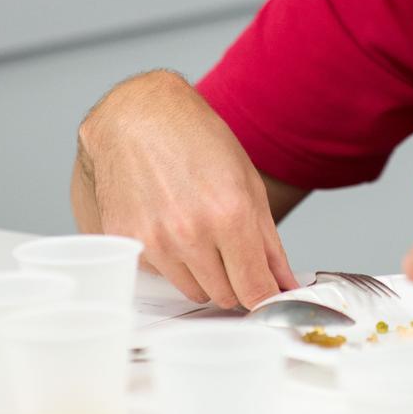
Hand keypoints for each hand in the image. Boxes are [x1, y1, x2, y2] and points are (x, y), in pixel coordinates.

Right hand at [73, 70, 298, 308]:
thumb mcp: (249, 183)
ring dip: (205, 273)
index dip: (266, 297)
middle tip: (235, 251)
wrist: (138, 117)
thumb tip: (284, 283)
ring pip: (194, 290)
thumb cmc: (198, 140)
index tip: (269, 294)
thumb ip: (269, 243)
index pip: (255, 290)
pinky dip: (174, 262)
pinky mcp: (128, 242)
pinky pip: (162, 275)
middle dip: (237, 281)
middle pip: (225, 296)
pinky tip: (174, 226)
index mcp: (230, 215)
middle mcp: (191, 233)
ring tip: (202, 230)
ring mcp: (155, 241)